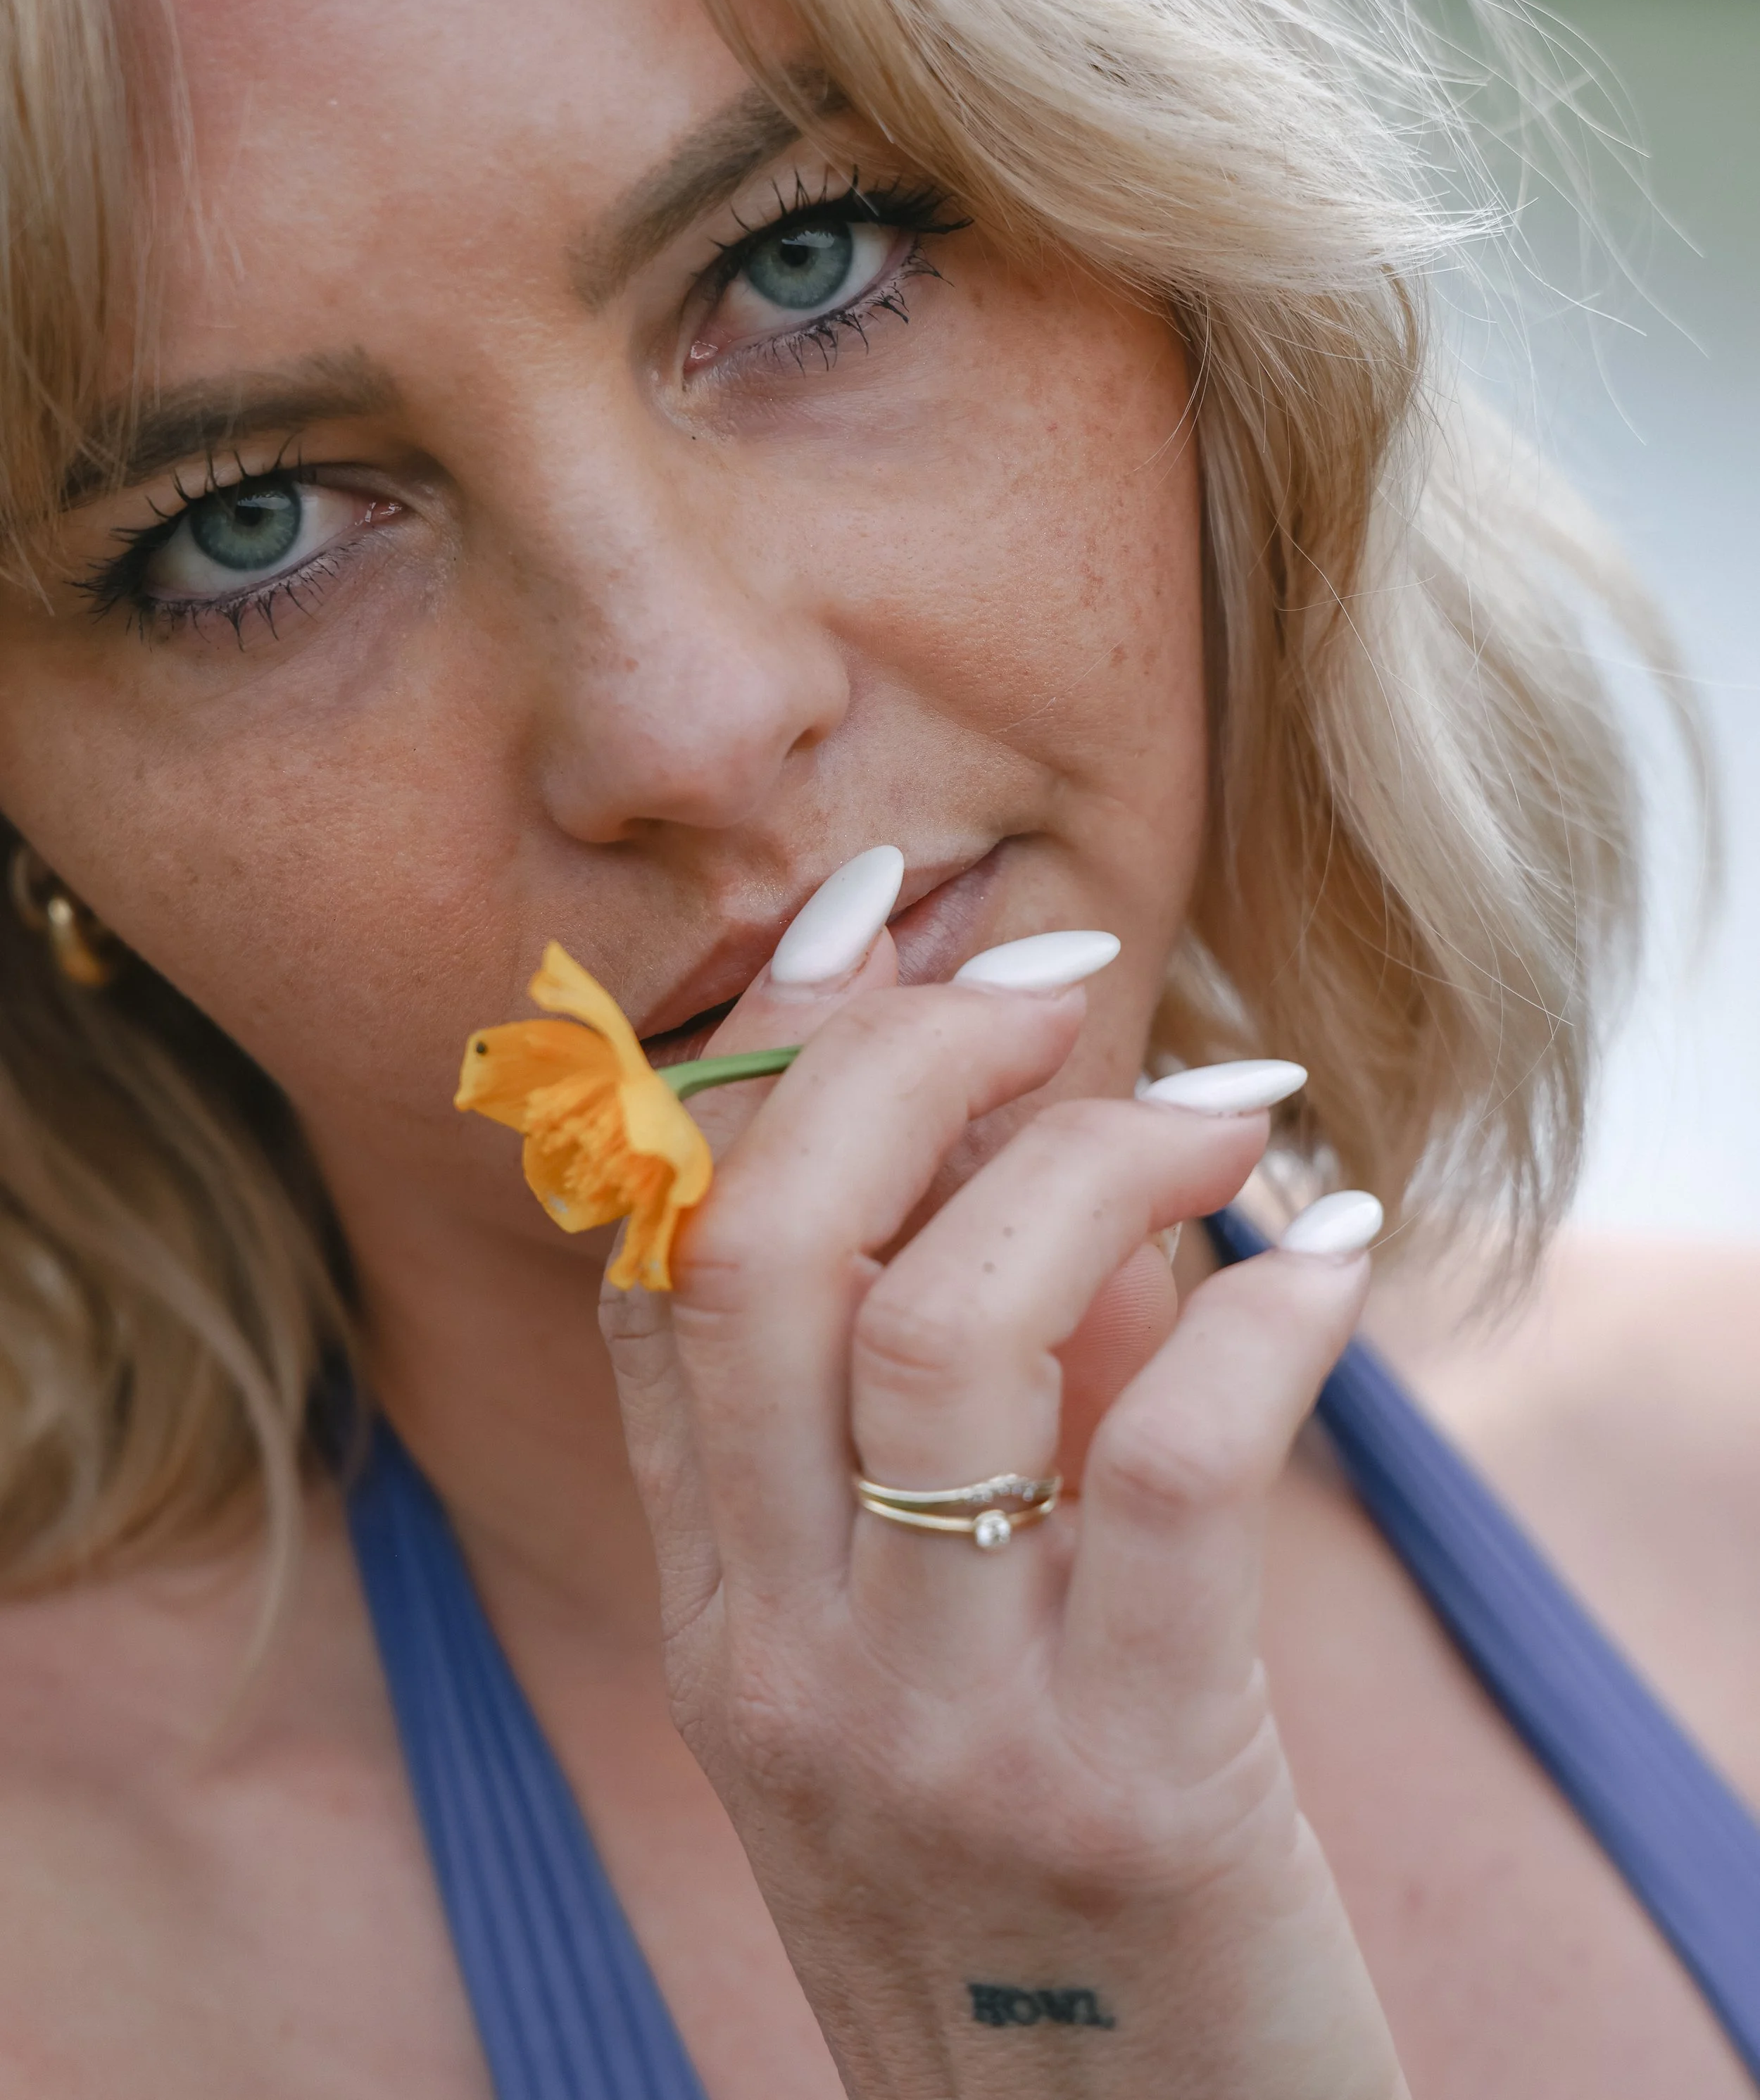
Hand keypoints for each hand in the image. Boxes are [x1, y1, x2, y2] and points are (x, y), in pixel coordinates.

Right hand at [601, 873, 1406, 2099]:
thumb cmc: (1049, 1901)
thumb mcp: (926, 1681)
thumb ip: (952, 1444)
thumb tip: (1060, 1178)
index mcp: (720, 1619)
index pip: (665, 1276)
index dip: (760, 1066)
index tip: (884, 923)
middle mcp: (783, 1660)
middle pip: (770, 1251)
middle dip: (902, 1055)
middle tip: (1057, 973)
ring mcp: (935, 1725)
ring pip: (947, 1323)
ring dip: (1099, 1159)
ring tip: (1227, 1109)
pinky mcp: (1131, 1783)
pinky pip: (1171, 1461)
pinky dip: (1270, 1314)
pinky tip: (1341, 1255)